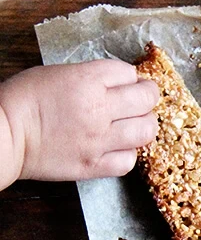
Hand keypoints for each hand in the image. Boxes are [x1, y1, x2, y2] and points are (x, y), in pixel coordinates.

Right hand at [0, 59, 158, 188]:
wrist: (4, 135)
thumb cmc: (23, 99)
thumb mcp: (57, 73)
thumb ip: (91, 77)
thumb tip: (117, 84)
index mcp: (88, 80)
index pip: (129, 73)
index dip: (130, 78)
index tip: (126, 83)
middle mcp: (99, 109)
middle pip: (146, 100)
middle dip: (147, 97)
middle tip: (140, 101)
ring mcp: (98, 140)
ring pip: (145, 131)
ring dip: (144, 126)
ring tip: (134, 125)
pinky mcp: (93, 165)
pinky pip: (128, 161)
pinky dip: (128, 154)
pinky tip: (118, 148)